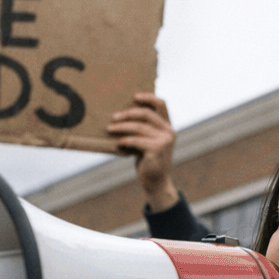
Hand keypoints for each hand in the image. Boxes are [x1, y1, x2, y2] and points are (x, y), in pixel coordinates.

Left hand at [108, 93, 179, 212]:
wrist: (155, 182)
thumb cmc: (148, 160)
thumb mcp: (148, 141)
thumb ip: (144, 128)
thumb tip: (122, 114)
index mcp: (168, 126)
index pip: (162, 104)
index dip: (148, 97)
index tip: (134, 96)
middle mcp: (169, 131)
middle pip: (146, 114)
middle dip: (127, 113)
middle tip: (113, 117)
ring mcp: (165, 141)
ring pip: (139, 127)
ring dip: (121, 127)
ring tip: (109, 129)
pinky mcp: (157, 150)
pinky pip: (136, 140)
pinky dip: (125, 140)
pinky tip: (119, 143)